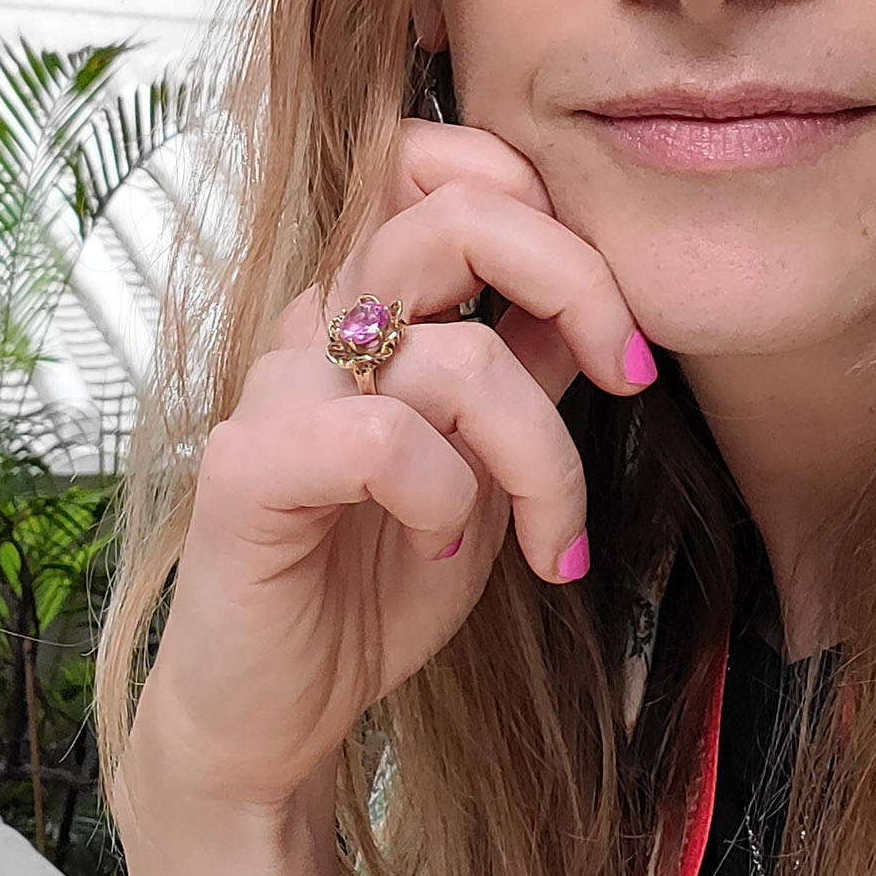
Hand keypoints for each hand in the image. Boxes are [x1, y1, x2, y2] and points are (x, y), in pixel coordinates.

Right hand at [127, 120, 650, 816]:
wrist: (274, 715)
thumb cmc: (375, 580)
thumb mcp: (489, 462)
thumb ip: (527, 368)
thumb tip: (602, 297)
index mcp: (370, 300)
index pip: (439, 161)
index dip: (544, 202)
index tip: (616, 327)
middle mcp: (319, 322)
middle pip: (459, 213)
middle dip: (579, 283)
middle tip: (628, 376)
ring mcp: (278, 390)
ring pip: (456, 355)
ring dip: (542, 458)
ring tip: (549, 537)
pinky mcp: (247, 467)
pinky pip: (387, 441)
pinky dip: (450, 502)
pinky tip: (447, 550)